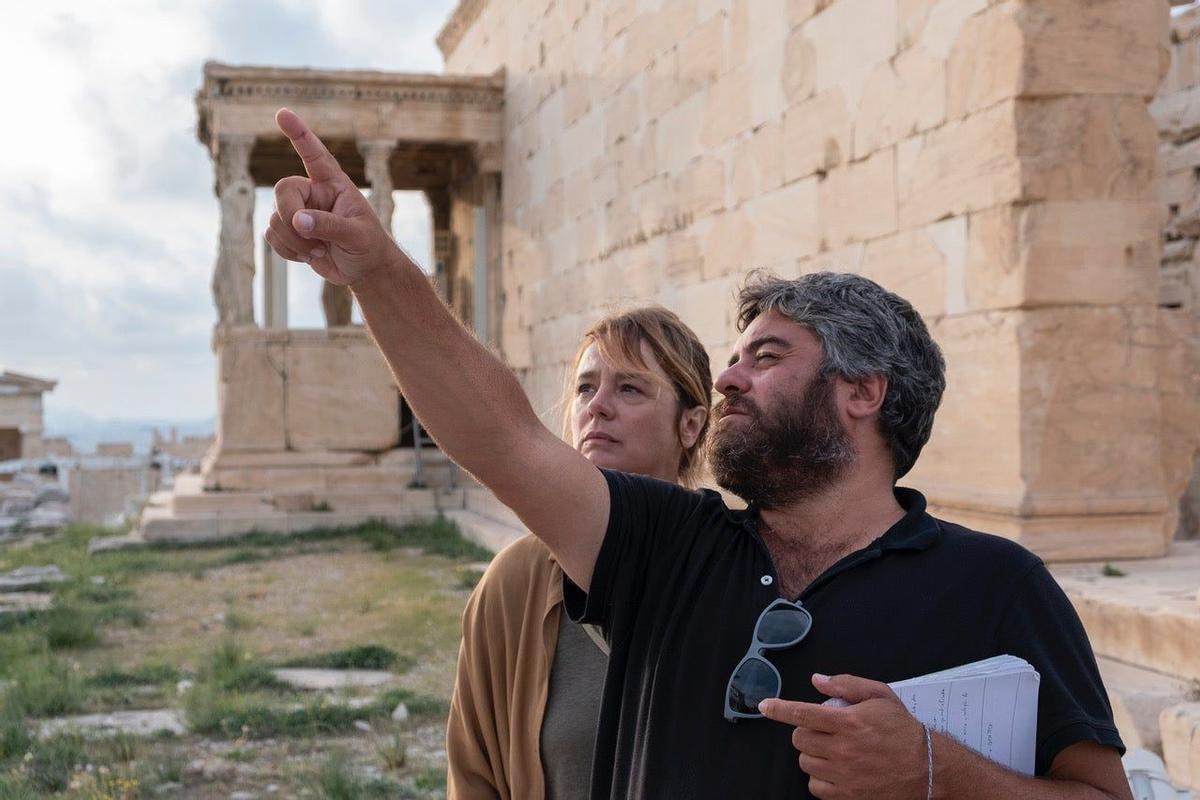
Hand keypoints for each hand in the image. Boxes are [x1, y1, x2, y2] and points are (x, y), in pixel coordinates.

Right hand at [266, 108, 398, 286]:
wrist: (364, 270)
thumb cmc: (368, 247)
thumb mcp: (357, 236)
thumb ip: (330, 225)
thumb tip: (298, 220)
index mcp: (334, 184)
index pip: (315, 155)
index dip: (299, 134)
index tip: (282, 113)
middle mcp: (313, 193)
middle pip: (282, 190)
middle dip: (289, 216)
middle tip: (310, 238)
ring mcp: (300, 212)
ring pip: (274, 218)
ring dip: (293, 241)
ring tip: (319, 250)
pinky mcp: (290, 232)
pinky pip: (271, 235)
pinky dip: (286, 251)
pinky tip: (308, 256)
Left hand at [759, 673, 926, 799]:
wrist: (927, 768)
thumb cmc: (903, 730)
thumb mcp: (880, 696)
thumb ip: (847, 684)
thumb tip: (817, 680)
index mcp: (849, 722)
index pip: (803, 713)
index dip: (779, 709)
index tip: (765, 706)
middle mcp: (844, 749)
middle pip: (799, 740)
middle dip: (805, 732)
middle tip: (822, 731)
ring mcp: (845, 775)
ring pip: (805, 763)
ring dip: (812, 754)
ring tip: (831, 750)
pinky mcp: (849, 795)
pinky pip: (815, 788)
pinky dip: (819, 778)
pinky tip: (833, 770)